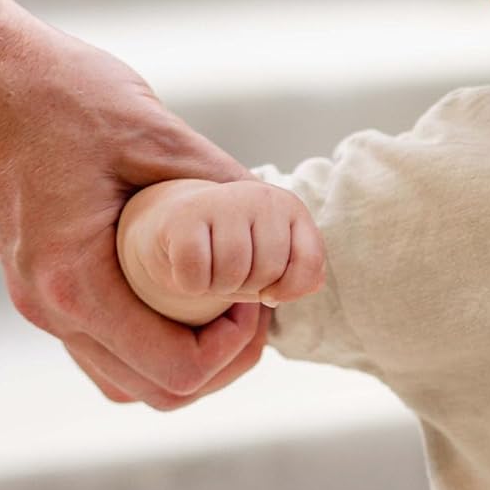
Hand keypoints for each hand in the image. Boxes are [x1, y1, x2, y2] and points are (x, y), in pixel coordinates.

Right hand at [0, 0, 269, 407]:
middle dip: (222, 363)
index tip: (256, 298)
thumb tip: (293, 235)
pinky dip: (156, 343)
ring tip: (228, 310)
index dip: (235, 347)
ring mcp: (42, 304)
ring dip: (190, 362)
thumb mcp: (163, 137)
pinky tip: (191, 300)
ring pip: (128, 382)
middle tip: (254, 311)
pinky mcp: (46, 290)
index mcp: (75, 280)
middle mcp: (50, 308)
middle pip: (156, 393)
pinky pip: (107, 350)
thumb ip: (228, 189)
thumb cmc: (70, 95)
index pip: (176, 371)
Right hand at [123, 180, 324, 319]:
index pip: (309, 262)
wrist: (176, 225)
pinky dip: (191, 285)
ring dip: (219, 288)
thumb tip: (312, 284)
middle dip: (249, 287)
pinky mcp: (183, 214)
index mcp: (291, 206)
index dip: (290, 289)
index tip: (271, 293)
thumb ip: (302, 274)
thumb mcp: (275, 259)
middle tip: (232, 275)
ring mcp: (222, 200)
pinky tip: (188, 270)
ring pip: (233, 273)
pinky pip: (195, 272)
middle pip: (268, 271)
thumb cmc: (234, 249)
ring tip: (211, 272)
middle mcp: (261, 196)